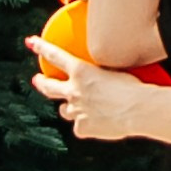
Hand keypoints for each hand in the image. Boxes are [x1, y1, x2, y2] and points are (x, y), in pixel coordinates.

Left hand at [28, 37, 156, 142]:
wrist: (139, 110)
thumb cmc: (134, 87)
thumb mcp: (118, 72)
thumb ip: (104, 73)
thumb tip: (107, 73)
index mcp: (81, 71)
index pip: (55, 55)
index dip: (41, 47)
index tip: (31, 42)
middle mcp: (74, 91)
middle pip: (49, 87)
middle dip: (41, 82)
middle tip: (37, 79)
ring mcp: (76, 111)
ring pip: (66, 111)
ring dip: (70, 108)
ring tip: (78, 109)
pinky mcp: (83, 128)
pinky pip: (81, 127)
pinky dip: (88, 125)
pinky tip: (100, 125)